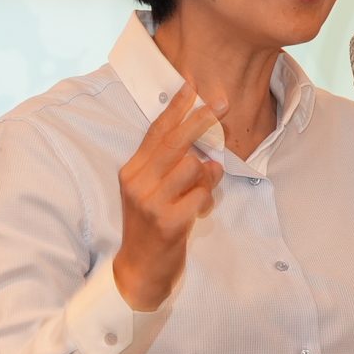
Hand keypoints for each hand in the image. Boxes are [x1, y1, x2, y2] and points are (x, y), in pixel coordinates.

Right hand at [110, 90, 224, 310]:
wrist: (139, 269)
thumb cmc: (150, 227)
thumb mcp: (151, 192)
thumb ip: (168, 167)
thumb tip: (201, 147)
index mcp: (132, 171)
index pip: (156, 131)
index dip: (176, 107)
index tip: (192, 84)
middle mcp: (138, 182)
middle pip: (174, 141)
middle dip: (200, 119)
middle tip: (221, 103)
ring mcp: (151, 202)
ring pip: (191, 166)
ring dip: (206, 174)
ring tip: (203, 186)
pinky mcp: (168, 221)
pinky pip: (200, 195)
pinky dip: (207, 198)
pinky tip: (202, 207)